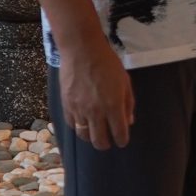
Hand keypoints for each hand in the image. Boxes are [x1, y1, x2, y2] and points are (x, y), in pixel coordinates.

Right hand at [60, 33, 134, 149]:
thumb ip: (128, 103)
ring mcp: (79, 110)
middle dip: (105, 144)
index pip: (119, 134)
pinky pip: (72, 125)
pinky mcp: (66, 105)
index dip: (122, 140)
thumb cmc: (107, 63)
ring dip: (91, 137)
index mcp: (113, 106)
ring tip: (95, 132)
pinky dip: (78, 127)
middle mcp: (96, 112)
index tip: (122, 140)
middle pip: (99, 141)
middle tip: (108, 140)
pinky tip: (83, 121)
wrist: (81, 50)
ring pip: (84, 136)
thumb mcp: (125, 81)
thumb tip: (128, 121)